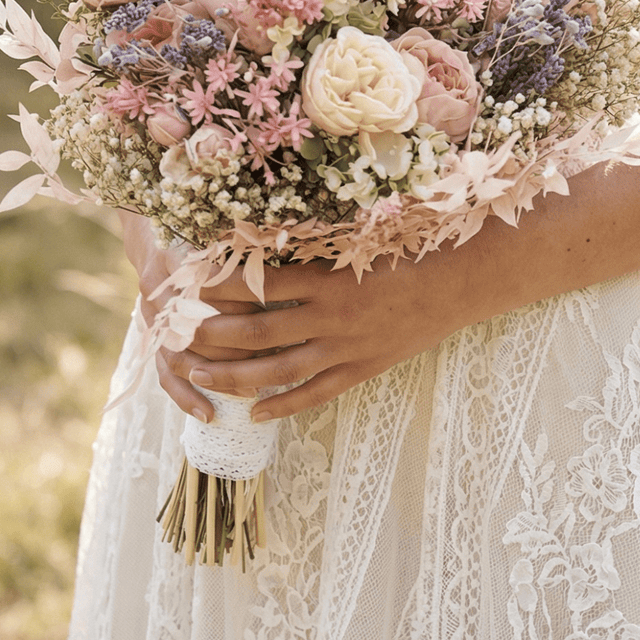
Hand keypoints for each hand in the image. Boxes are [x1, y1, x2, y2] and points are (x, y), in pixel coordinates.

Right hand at [120, 213, 263, 422]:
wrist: (156, 235)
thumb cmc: (204, 230)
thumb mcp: (223, 229)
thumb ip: (250, 244)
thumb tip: (302, 254)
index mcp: (178, 254)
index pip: (213, 288)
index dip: (246, 302)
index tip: (282, 311)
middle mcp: (158, 287)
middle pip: (197, 326)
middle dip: (237, 345)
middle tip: (278, 356)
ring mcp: (151, 317)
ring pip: (182, 356)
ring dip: (217, 375)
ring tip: (252, 390)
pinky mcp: (151, 338)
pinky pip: (165, 375)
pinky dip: (186, 397)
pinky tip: (209, 415)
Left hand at [159, 247, 473, 423]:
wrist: (462, 280)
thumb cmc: (412, 246)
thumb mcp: (363, 235)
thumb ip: (318, 237)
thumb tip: (272, 225)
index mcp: (328, 277)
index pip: (260, 284)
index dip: (221, 285)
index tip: (189, 282)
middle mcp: (331, 316)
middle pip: (257, 331)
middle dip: (213, 335)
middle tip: (178, 336)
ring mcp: (346, 348)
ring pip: (278, 370)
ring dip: (235, 376)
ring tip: (200, 377)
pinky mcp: (362, 369)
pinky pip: (315, 394)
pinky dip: (283, 405)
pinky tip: (255, 413)